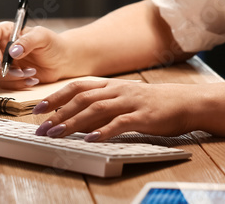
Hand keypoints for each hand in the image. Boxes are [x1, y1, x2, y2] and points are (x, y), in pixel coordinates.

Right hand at [0, 23, 71, 88]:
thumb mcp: (42, 37)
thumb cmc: (52, 44)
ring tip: (32, 72)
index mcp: (4, 32)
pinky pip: (3, 84)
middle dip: (0, 68)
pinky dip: (17, 84)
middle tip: (20, 71)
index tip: (2, 60)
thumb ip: (28, 41)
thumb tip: (12, 52)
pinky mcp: (6, 77)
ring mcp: (1, 62)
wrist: (61, 61)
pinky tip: (32, 79)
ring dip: (11, 77)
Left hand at [30, 79, 197, 140]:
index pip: (78, 87)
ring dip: (74, 122)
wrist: (186, 102)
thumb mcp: (126, 99)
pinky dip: (103, 132)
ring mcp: (130, 102)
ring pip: (96, 109)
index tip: (38, 109)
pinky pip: (120, 123)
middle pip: (82, 98)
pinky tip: (90, 139)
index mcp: (112, 86)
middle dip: (59, 113)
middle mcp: (118, 91)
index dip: (56, 97)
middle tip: (42, 127)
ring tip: (57, 134)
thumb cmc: (155, 104)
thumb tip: (78, 118)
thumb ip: (105, 106)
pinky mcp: (143, 116)